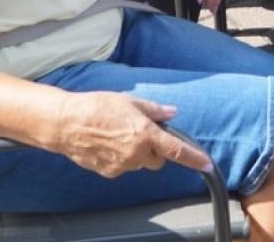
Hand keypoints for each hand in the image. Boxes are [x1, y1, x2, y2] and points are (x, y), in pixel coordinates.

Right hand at [54, 91, 211, 176]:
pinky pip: (124, 167)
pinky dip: (122, 158)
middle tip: (143, 132)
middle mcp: (137, 153)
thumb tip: (172, 113)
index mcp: (146, 134)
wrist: (66, 123)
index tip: (207, 164)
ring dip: (138, 153)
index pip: (177, 151)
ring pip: (140, 164)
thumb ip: (154, 110)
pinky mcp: (109, 172)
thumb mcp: (130, 101)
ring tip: (119, 134)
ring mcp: (122, 165)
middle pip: (159, 160)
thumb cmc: (97, 106)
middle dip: (157, 150)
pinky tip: (108, 144)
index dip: (194, 158)